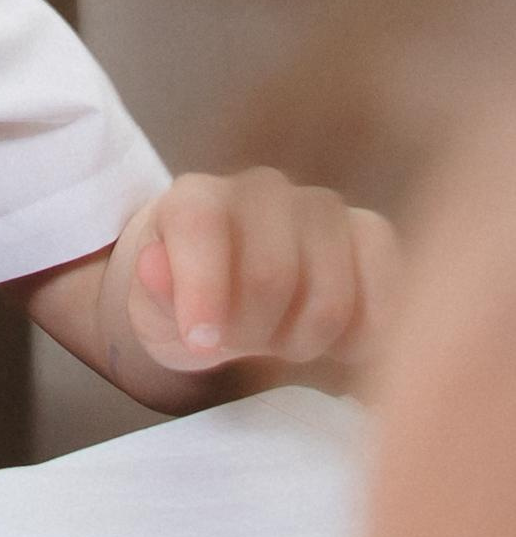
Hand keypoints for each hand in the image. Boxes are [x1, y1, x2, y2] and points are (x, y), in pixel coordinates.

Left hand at [107, 168, 398, 379]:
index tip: (202, 342)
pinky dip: (365, 333)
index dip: (203, 290)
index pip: (202, 224)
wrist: (222, 300)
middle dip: (255, 333)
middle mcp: (263, 188)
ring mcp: (324, 208)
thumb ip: (152, 291)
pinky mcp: (372, 235)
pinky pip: (388, 286)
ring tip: (281, 342)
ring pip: (333, 294)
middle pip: (271, 274)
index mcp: (196, 196)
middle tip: (243, 347)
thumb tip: (154, 267)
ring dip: (306, 341)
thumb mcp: (148, 311)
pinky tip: (336, 345)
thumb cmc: (181, 304)